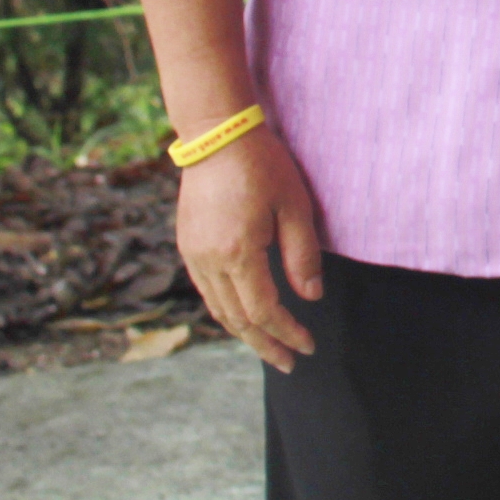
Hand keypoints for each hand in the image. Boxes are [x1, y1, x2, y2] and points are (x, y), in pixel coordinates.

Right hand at [175, 127, 323, 371]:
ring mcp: (193, 255)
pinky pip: (207, 291)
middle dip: (265, 344)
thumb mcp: (295, 207)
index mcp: (237, 253)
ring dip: (244, 332)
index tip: (308, 346)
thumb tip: (311, 297)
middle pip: (237, 319)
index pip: (264, 311)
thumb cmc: (263, 166)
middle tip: (289, 363)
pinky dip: (227, 310)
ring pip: (218, 309)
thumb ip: (302, 255)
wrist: (217, 136)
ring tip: (269, 346)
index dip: (287, 332)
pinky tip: (244, 315)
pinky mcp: (188, 245)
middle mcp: (209, 261)